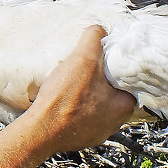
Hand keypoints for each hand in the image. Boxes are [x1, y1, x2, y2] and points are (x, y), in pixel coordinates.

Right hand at [27, 25, 135, 152]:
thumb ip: (93, 40)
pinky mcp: (81, 138)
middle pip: (111, 94)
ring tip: (70, 86)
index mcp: (124, 105)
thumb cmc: (64, 99)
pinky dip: (74, 110)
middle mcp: (115, 123)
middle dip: (99, 83)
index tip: (101, 62)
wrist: (41, 129)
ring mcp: (97, 132)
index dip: (114, 68)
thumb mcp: (82, 60)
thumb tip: (99, 29)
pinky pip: (82, 119)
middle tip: (82, 72)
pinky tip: (62, 102)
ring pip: (96, 107)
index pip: (127, 82)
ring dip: (86, 97)